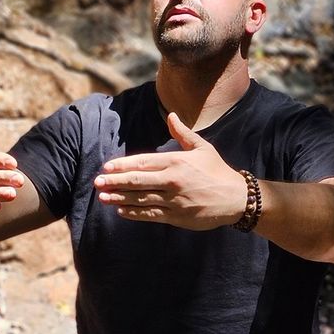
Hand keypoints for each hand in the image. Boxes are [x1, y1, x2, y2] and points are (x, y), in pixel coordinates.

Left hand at [94, 112, 248, 229]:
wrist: (236, 198)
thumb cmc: (217, 171)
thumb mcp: (202, 147)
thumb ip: (183, 133)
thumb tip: (171, 116)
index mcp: (176, 162)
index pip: (143, 162)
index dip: (122, 165)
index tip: (106, 168)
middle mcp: (172, 181)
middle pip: (137, 181)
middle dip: (115, 182)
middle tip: (97, 183)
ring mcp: (174, 200)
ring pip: (141, 200)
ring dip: (120, 199)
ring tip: (103, 198)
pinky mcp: (177, 217)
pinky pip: (151, 215)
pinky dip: (135, 214)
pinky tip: (122, 211)